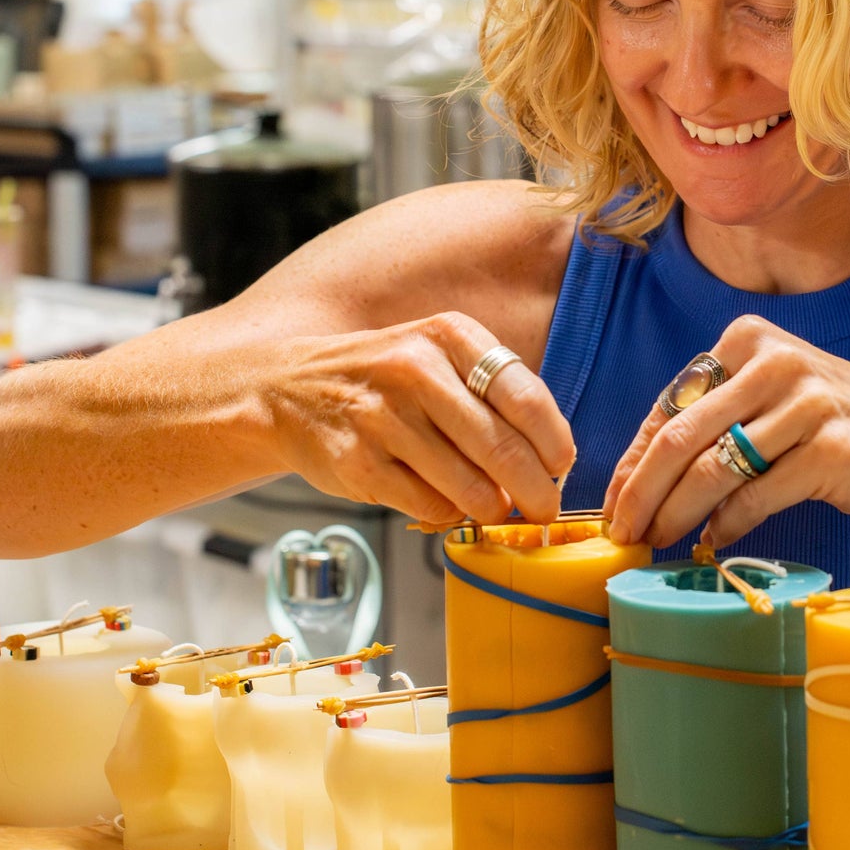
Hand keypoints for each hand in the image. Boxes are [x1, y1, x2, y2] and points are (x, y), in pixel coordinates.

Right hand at [264, 312, 574, 525]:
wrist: (288, 390)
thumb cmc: (385, 380)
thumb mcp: (439, 356)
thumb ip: (493, 395)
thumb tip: (553, 461)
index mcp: (449, 335)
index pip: (526, 397)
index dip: (554, 443)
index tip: (561, 467)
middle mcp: (415, 369)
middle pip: (503, 449)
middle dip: (537, 491)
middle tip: (545, 509)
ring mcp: (383, 417)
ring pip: (469, 487)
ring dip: (492, 508)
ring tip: (494, 508)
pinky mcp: (358, 462)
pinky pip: (429, 506)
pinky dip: (447, 514)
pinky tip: (445, 502)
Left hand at [604, 315, 849, 549]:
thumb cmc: (833, 427)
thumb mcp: (771, 398)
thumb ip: (713, 417)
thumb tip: (640, 472)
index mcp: (750, 338)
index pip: (670, 403)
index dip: (634, 459)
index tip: (613, 501)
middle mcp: (775, 361)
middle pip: (680, 436)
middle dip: (642, 491)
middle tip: (623, 532)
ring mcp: (806, 403)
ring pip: (713, 470)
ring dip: (677, 514)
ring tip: (659, 540)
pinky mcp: (830, 450)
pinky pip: (757, 497)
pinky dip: (728, 525)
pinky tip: (715, 541)